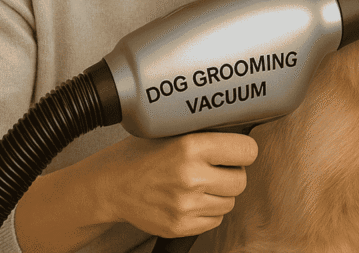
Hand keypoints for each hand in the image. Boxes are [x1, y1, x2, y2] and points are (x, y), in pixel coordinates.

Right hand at [95, 132, 257, 237]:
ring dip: (220, 194)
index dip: (243, 150)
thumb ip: (205, 135)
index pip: (247, 151)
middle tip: (215, 169)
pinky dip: (208, 211)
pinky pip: (215, 220)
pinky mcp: (181, 226)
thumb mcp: (174, 132)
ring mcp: (186, 205)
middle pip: (240, 180)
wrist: (112, 186)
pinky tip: (192, 199)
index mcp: (191, 146)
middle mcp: (191, 176)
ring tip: (199, 184)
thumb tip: (239, 132)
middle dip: (232, 174)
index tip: (237, 150)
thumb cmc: (142, 155)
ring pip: (230, 202)